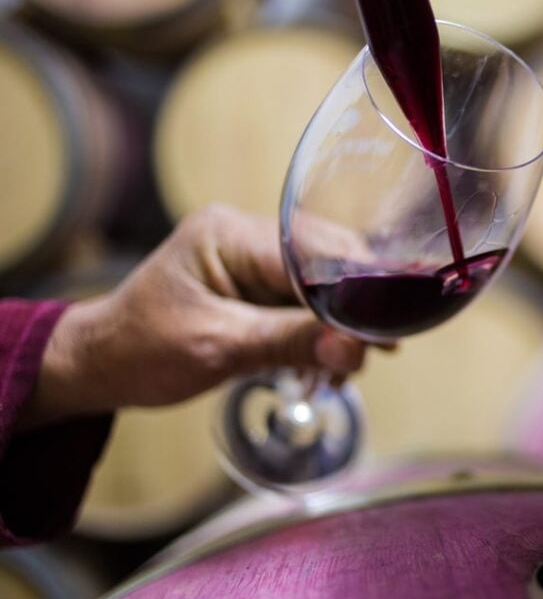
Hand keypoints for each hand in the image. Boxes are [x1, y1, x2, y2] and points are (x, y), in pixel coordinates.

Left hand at [27, 205, 367, 427]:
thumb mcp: (217, 348)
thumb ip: (288, 343)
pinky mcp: (256, 279)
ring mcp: (252, 254)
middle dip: (353, 309)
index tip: (384, 334)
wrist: (101, 363)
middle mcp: (245, 232)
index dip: (355, 292)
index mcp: (228, 233)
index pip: (312, 254)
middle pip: (327, 260)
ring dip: (340, 324)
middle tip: (374, 355)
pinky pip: (305, 296)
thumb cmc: (141, 350)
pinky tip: (326, 359)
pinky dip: (320, 329)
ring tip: (345, 367)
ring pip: (323, 279)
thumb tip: (354, 349)